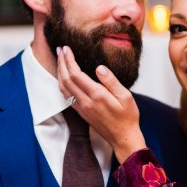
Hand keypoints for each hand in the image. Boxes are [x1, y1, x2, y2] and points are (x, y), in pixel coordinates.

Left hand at [56, 45, 145, 161]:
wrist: (123, 137)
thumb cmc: (128, 116)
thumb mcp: (126, 97)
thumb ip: (111, 81)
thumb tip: (99, 67)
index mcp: (96, 95)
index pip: (76, 74)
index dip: (69, 60)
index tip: (67, 48)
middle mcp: (85, 102)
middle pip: (66, 79)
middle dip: (61, 63)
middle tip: (60, 49)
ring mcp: (81, 108)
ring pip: (63, 88)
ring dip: (59, 72)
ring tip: (60, 60)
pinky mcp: (81, 112)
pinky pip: (66, 96)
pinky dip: (61, 83)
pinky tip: (63, 77)